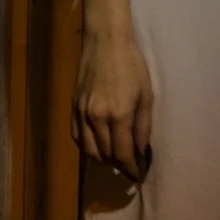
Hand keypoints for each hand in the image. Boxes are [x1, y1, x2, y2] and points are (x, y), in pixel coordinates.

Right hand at [72, 29, 154, 182]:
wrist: (106, 42)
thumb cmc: (132, 66)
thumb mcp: (146, 96)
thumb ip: (143, 127)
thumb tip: (141, 151)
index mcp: (119, 115)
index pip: (123, 154)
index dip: (132, 169)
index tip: (138, 176)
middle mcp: (98, 118)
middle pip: (107, 155)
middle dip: (120, 166)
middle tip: (131, 167)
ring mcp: (82, 113)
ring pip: (90, 151)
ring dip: (104, 160)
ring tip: (116, 159)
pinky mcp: (73, 107)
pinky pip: (78, 138)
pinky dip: (88, 148)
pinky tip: (98, 147)